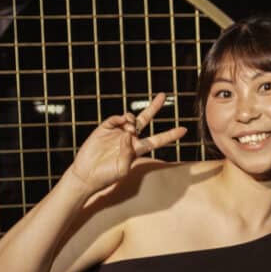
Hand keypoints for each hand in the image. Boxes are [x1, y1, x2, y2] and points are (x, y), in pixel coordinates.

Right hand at [68, 93, 185, 192]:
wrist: (87, 175)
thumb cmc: (107, 176)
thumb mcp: (122, 169)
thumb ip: (127, 153)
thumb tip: (127, 134)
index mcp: (137, 149)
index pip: (158, 140)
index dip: (171, 135)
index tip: (184, 129)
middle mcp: (129, 138)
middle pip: (145, 119)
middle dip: (154, 107)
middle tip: (163, 95)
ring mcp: (117, 132)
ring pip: (131, 118)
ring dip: (132, 119)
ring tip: (129, 128)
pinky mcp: (104, 129)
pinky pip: (115, 119)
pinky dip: (120, 119)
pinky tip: (122, 124)